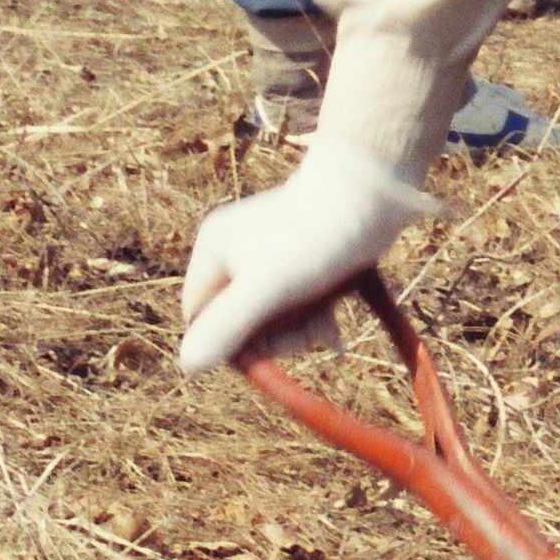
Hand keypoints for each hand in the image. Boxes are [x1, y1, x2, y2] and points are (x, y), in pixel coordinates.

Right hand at [173, 142, 438, 374]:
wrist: (373, 193)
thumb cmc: (318, 237)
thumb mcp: (268, 286)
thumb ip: (227, 324)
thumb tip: (186, 366)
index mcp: (212, 251)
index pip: (199, 320)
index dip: (228, 344)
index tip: (267, 347)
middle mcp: (233, 251)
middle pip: (237, 321)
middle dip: (275, 336)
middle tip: (309, 335)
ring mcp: (266, 255)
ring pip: (271, 316)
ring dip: (300, 330)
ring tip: (329, 327)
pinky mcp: (298, 259)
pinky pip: (295, 304)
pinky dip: (313, 318)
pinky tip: (333, 327)